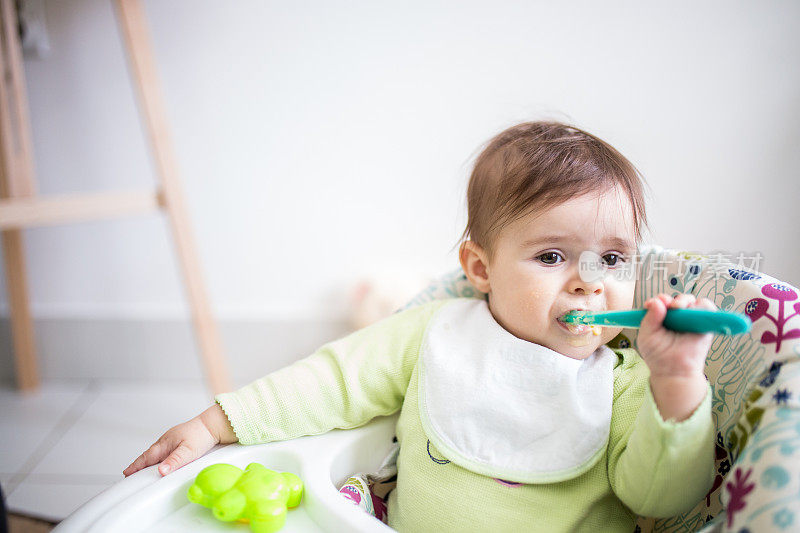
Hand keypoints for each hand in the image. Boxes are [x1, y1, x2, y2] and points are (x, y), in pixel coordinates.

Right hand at [123, 404, 237, 477]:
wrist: (213, 425)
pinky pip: (164, 451)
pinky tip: (161, 462)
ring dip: (148, 461)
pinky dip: (159, 457)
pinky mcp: (179, 441)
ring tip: (141, 471)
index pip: (146, 457)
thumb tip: (160, 471)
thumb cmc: (201, 435)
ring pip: (156, 453)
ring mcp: (172, 440)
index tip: (126, 473)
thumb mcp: (188, 451)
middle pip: (148, 455)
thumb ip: (174, 461)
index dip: (136, 466)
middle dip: (139, 464)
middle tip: (129, 474)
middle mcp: (166, 441)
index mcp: (165, 443)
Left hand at [637, 293, 716, 378]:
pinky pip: (707, 308)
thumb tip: (656, 301)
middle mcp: (677, 316)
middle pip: (677, 299)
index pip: (661, 302)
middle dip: (673, 300)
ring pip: (692, 301)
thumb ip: (649, 319)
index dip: (658, 300)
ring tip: (679, 309)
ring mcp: (691, 320)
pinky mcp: (705, 324)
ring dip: (686, 301)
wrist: (674, 372)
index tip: (651, 305)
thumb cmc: (658, 356)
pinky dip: (703, 306)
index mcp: (661, 317)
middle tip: (670, 307)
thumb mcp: (647, 336)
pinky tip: (694, 313)